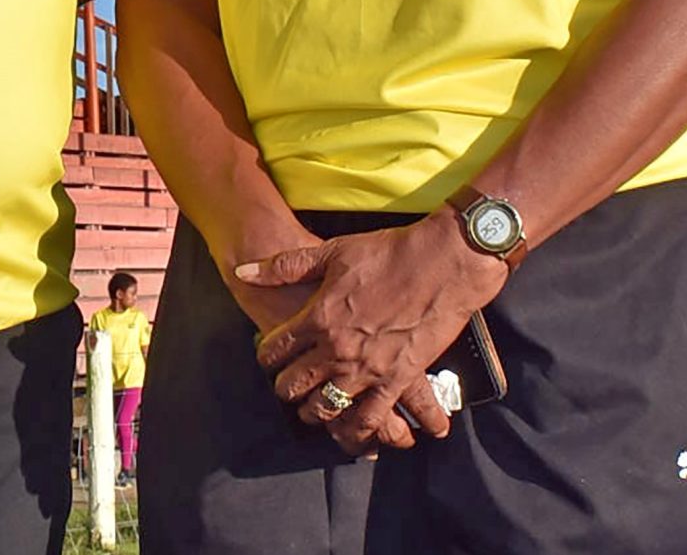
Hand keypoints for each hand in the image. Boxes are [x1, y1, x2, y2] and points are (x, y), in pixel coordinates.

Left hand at [243, 214, 504, 453]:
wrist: (443, 263)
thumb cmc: (389, 253)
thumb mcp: (333, 251)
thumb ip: (285, 266)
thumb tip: (243, 271)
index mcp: (318, 316)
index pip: (275, 348)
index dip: (267, 355)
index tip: (268, 356)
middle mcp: (336, 349)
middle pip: (295, 384)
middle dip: (285, 388)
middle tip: (287, 388)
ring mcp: (366, 369)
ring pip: (326, 408)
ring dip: (315, 413)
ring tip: (313, 412)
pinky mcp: (397, 380)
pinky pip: (371, 419)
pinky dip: (361, 431)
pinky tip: (356, 434)